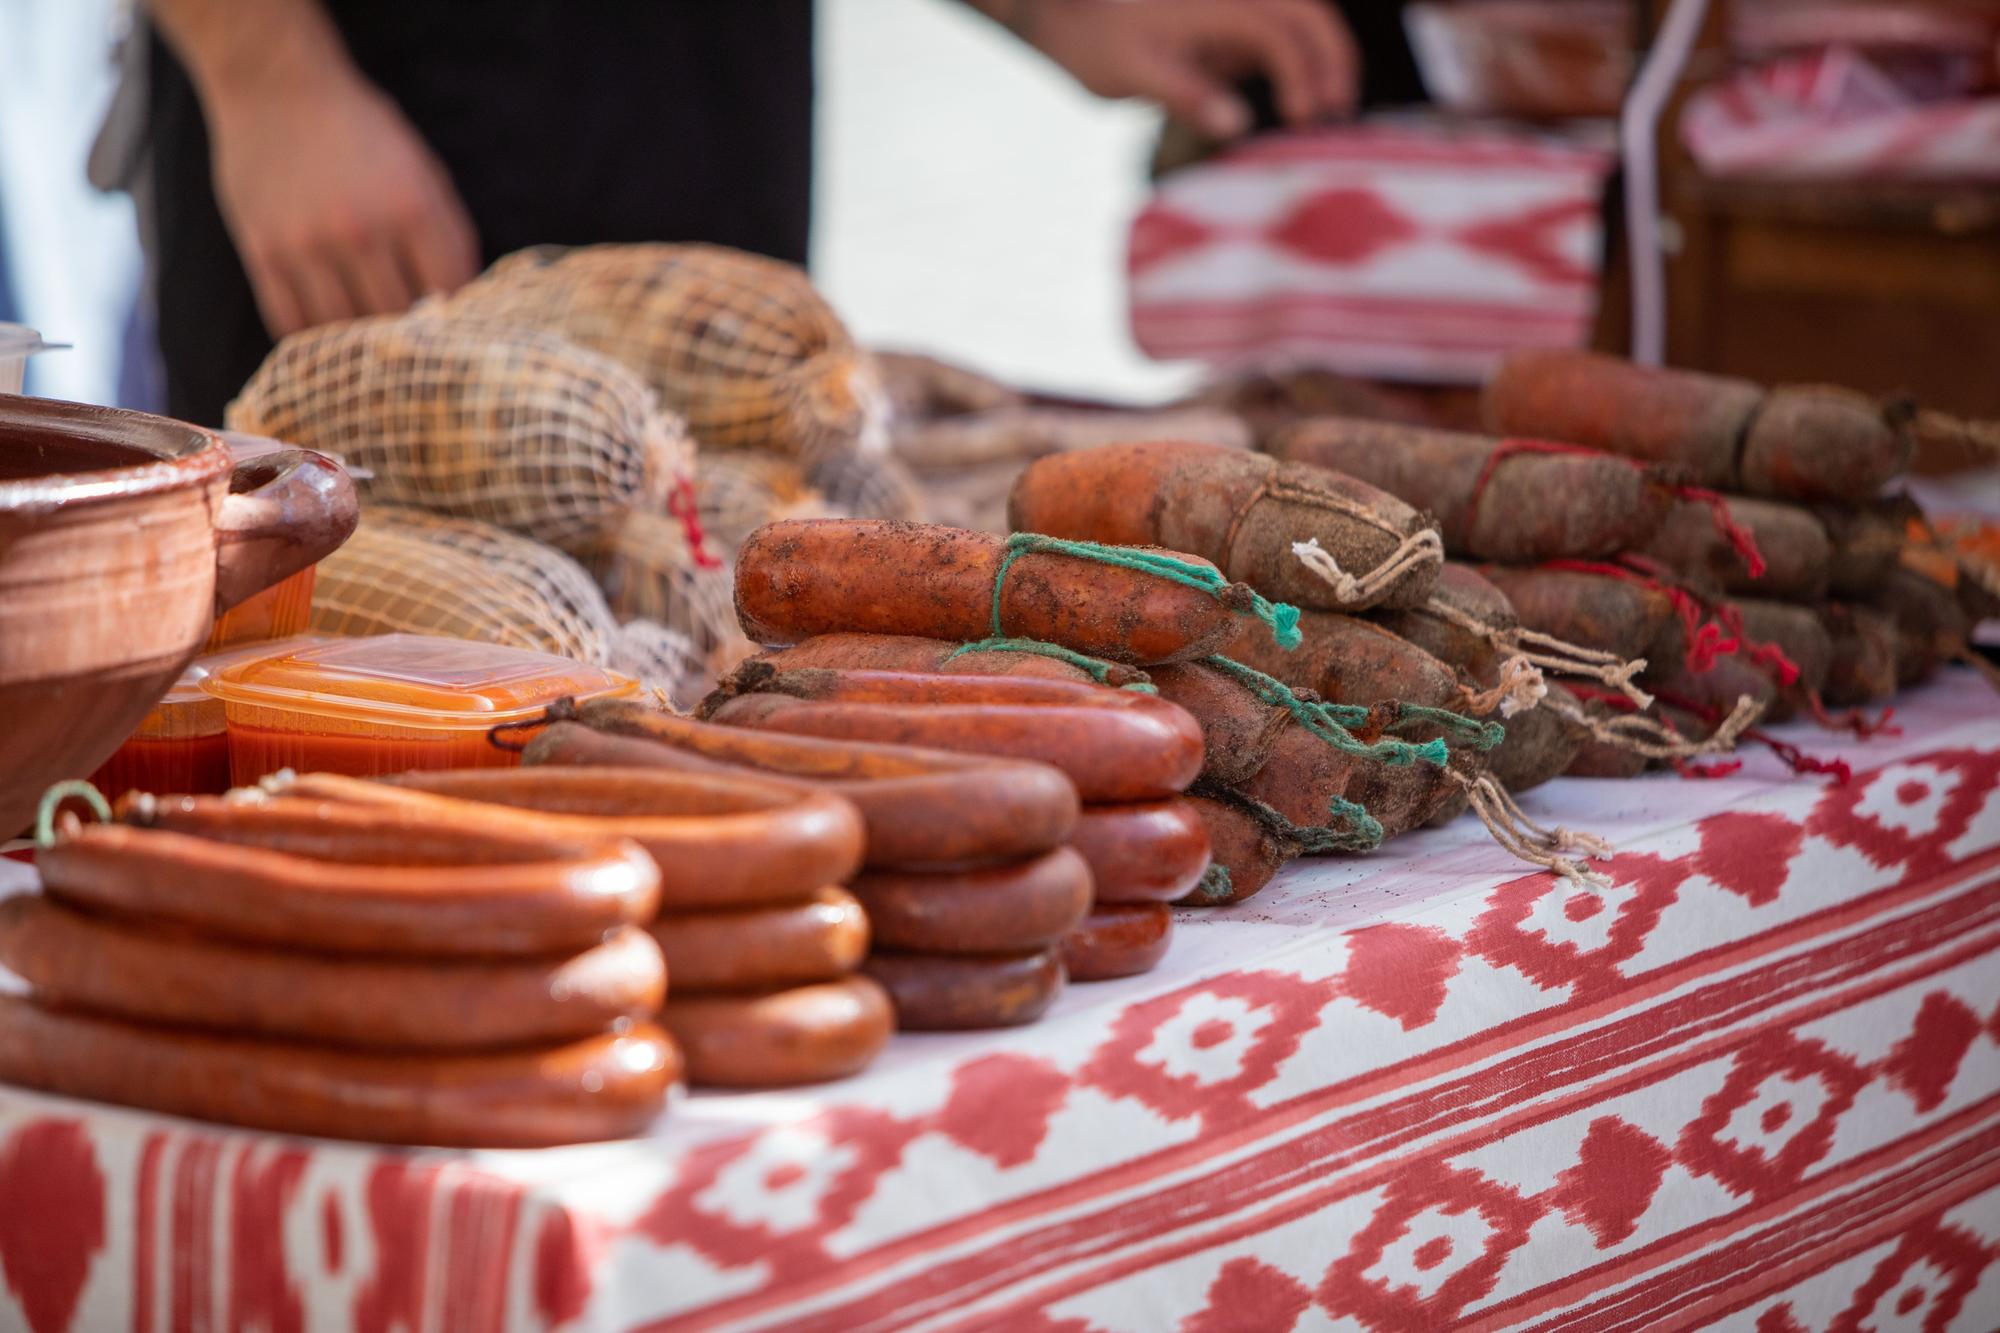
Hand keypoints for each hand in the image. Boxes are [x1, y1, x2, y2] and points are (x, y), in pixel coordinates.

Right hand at [203, 63, 479, 337]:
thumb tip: (464, 300)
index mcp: (411, 208)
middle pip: (395, 318)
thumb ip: (446, 233)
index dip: (457, 320)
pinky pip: (289, 321)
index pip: (448, 292)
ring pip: (342, 329)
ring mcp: (307, 245)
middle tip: (414, 352)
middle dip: (409, 339)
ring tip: (370, 352)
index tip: (456, 332)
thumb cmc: (361, 130)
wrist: (275, 85)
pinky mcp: (262, 251)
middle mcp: (360, 231)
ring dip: (359, 347)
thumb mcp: (423, 170)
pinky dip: (311, 340)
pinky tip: (326, 340)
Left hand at [1022, 0, 1357, 137]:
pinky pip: (1278, 45)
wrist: (1066, 21)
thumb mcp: (1131, 72)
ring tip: (1328, 113)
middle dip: (1333, 59)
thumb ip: (1184, 94)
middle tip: (1338, 113)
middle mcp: (1232, 2)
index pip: (1279, 31)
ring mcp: (1233, 16)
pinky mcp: (1228, 34)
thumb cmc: (1093, 43)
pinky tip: (1300, 108)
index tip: (1300, 119)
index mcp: (1216, 4)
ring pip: (1300, 26)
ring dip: (1323, 62)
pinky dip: (1298, 70)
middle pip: (1309, 15)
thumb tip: (1234, 124)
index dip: (1301, 72)